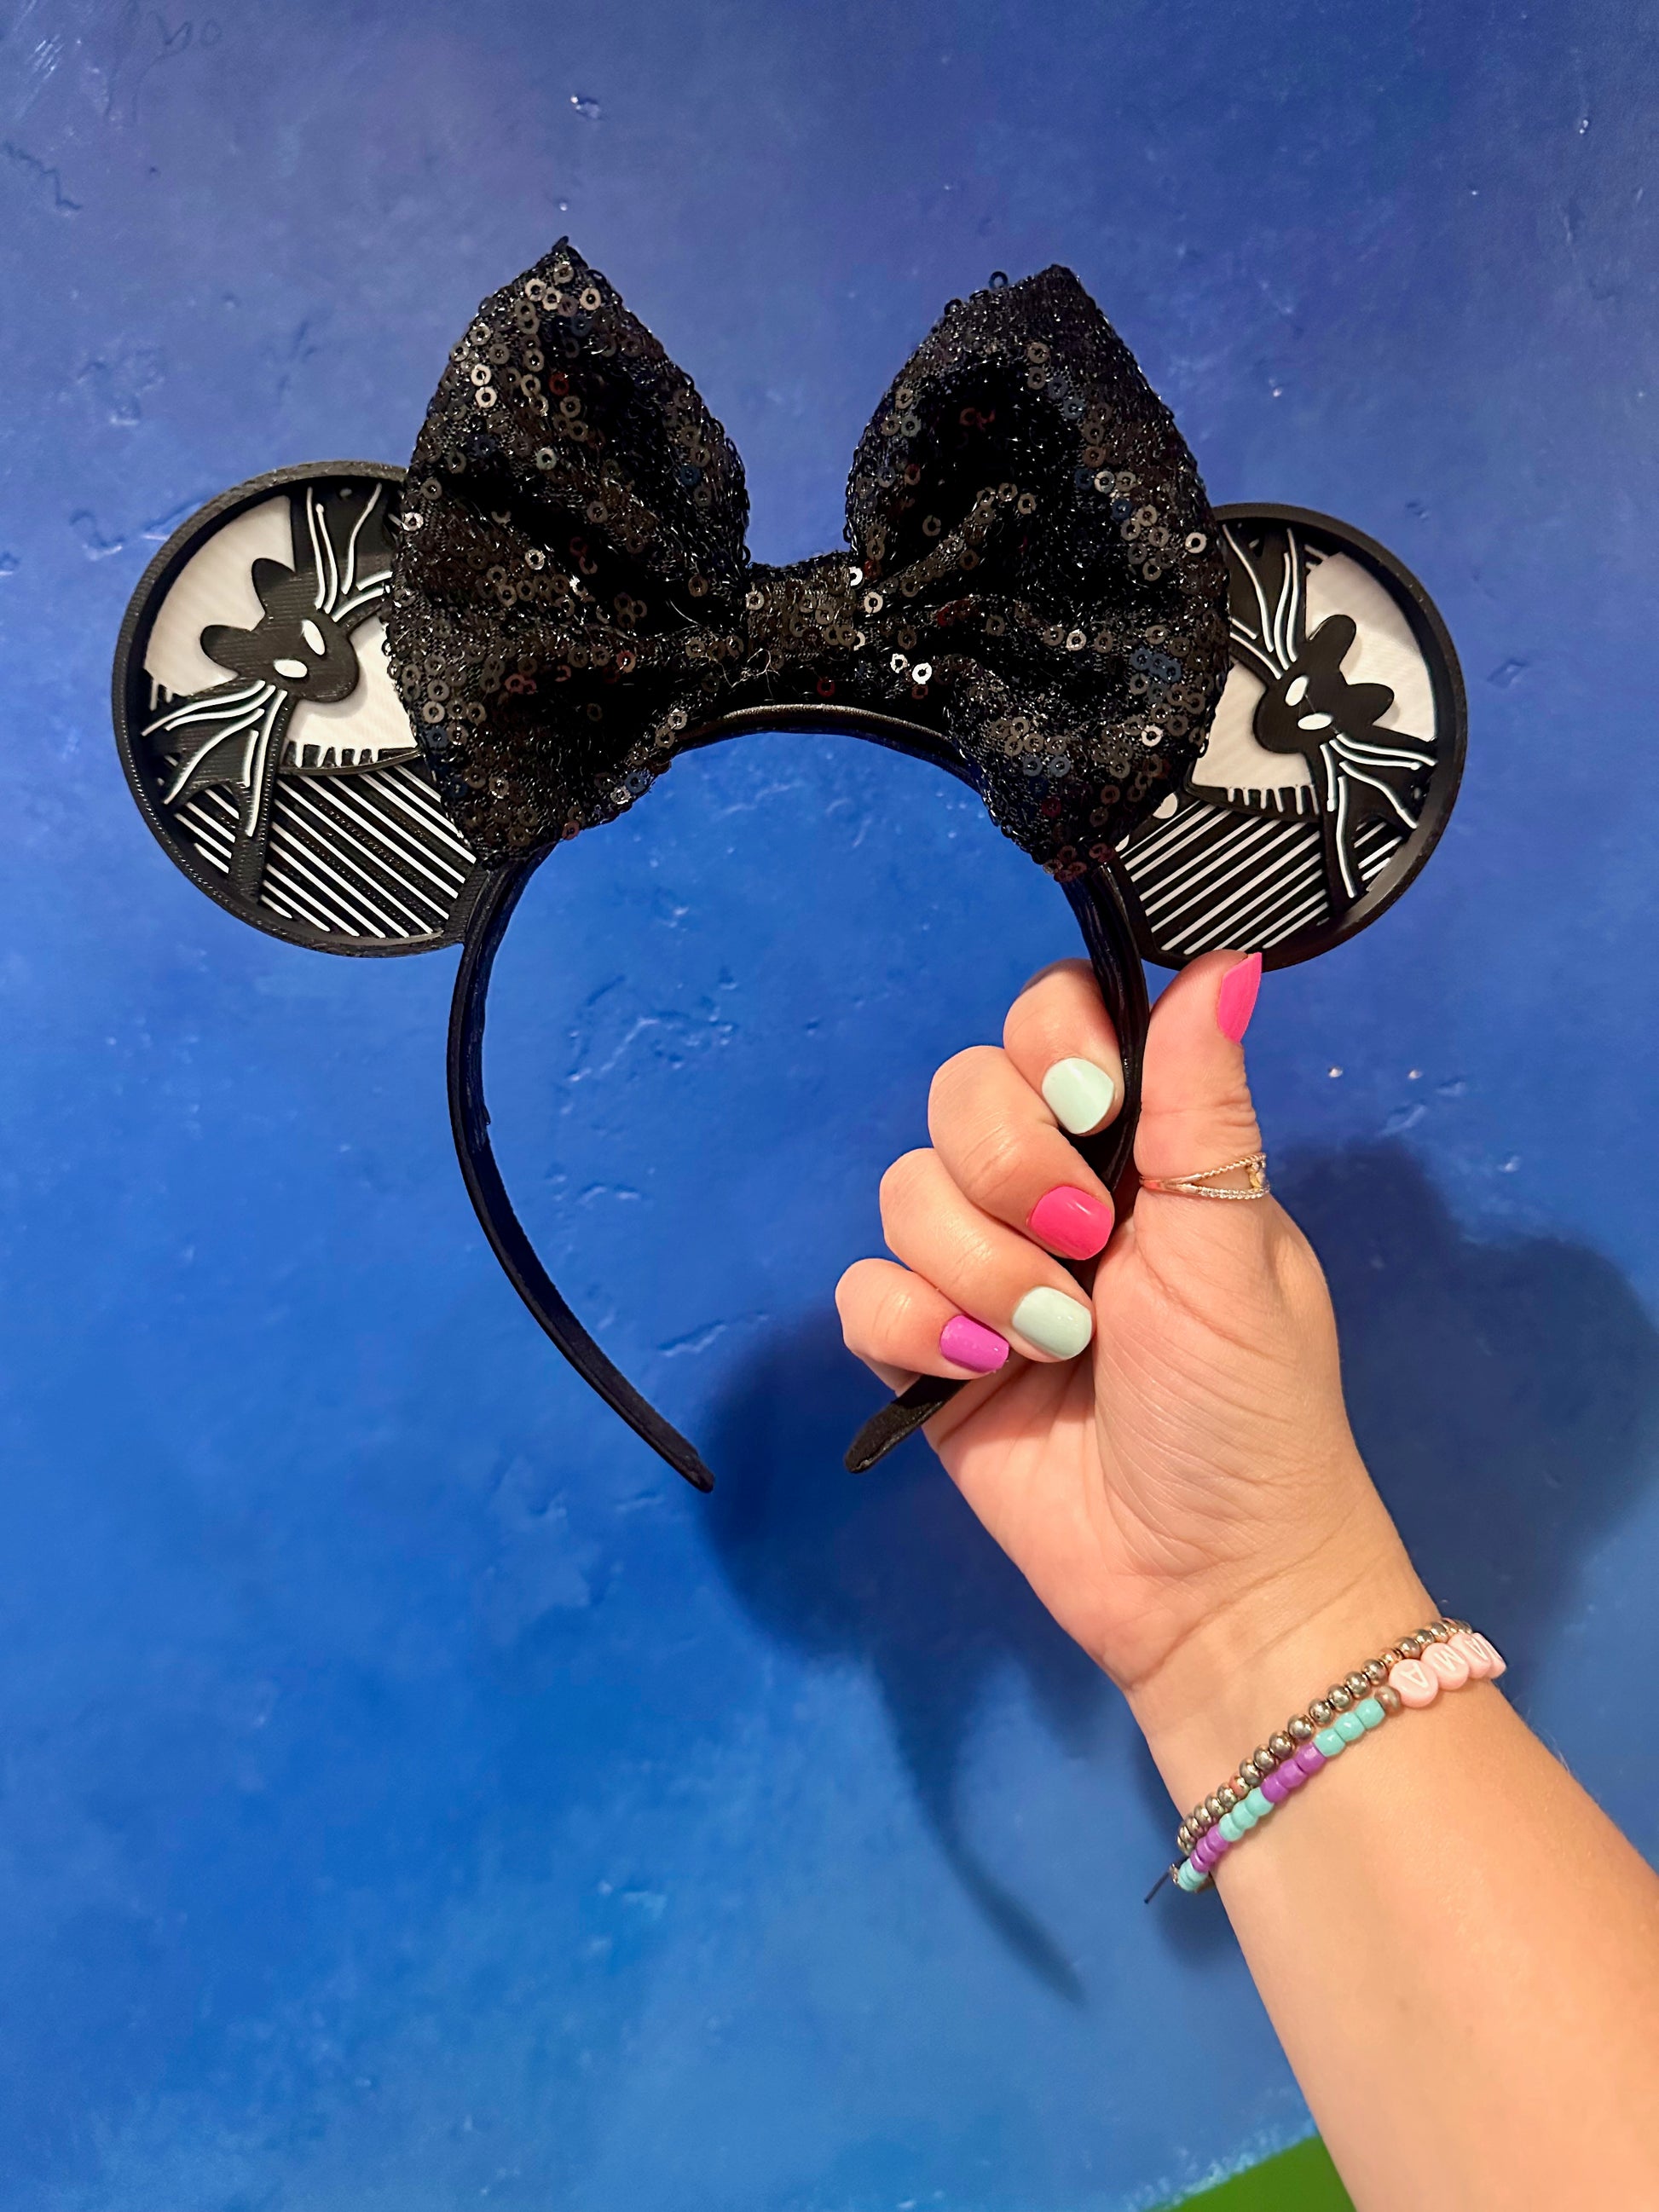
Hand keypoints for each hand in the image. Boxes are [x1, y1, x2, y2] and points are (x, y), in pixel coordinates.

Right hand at [836, 949, 1425, 1744]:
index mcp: (1138, 1149)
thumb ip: (1205, 1109)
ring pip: (904, 1191)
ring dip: (974, 1268)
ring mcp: (981, 1271)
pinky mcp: (926, 1354)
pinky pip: (864, 1291)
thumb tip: (1229, 958)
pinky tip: (980, 1375)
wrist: (1206, 1583)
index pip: (1051, 1023)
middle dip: (1008, 1172)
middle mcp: (1051, 1190)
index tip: (1089, 1108)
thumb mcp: (1236, 1252)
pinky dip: (914, 1328)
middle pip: (958, 1095)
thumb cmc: (1249, 1411)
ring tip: (1054, 1344)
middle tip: (1086, 1252)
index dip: (1048, 1047)